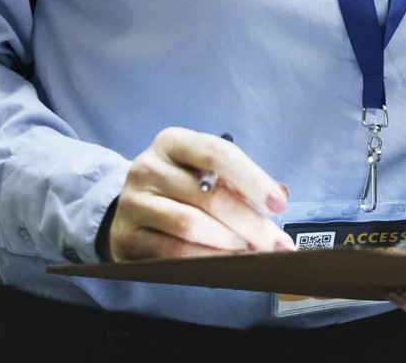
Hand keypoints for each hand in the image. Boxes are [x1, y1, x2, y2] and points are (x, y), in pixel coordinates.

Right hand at [108, 126, 293, 260]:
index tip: (279, 204)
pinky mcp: (126, 239)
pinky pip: (174, 254)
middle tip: (276, 243)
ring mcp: (133, 204)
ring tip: (253, 251)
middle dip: (250, 223)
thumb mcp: (203, 169)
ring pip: (190, 227)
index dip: (253, 180)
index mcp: (172, 142)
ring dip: (229, 244)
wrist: (131, 205)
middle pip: (208, 197)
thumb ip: (240, 180)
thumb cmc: (180, 183)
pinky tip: (227, 262)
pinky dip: (207, 260)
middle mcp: (148, 168)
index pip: (217, 154)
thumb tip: (279, 195)